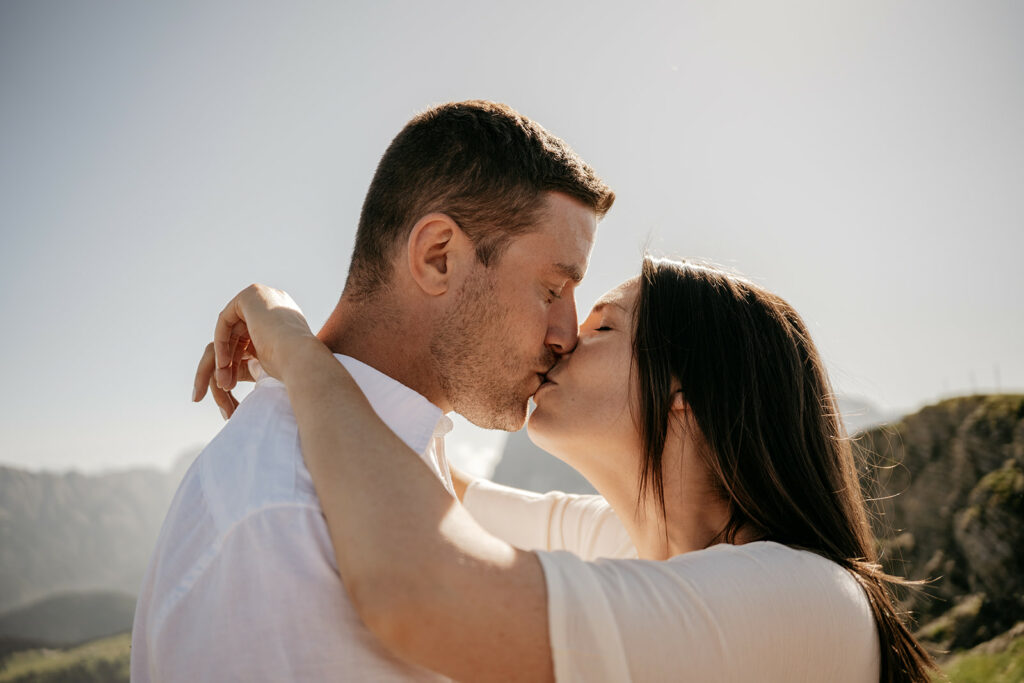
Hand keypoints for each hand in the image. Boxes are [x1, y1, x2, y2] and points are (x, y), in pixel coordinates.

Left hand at [191, 284, 317, 417]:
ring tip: (222, 379)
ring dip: (224, 354)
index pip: (254, 333)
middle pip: (241, 330)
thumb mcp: (273, 359)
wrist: (302, 361)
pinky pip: (225, 319)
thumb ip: (259, 352)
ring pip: (232, 327)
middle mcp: (276, 301)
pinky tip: (223, 363)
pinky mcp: (250, 295)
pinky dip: (221, 342)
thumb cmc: (292, 368)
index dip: (242, 357)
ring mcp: (264, 295)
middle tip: (225, 383)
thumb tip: (246, 361)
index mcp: (286, 315)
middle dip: (230, 358)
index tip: (234, 381)